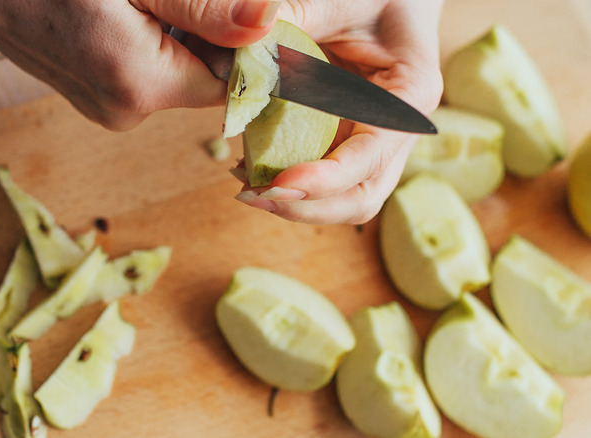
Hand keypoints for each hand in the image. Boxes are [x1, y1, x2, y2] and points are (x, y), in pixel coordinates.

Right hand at [0, 0, 281, 129]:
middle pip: (203, 74)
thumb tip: (270, 22)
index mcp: (137, 84)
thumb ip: (204, 5)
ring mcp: (101, 104)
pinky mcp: (88, 92)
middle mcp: (121, 108)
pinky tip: (117, 7)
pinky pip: (143, 66)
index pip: (231, 80)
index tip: (234, 10)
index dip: (244, 41)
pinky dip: (147, 36)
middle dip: (203, 29)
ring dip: (174, 29)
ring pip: (174, 67)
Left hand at [234, 0, 443, 224]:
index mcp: (408, 95)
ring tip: (246, 186)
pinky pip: (320, 175)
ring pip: (342, 197)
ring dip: (296, 202)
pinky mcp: (346, 140)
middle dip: (310, 207)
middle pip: (363, 195)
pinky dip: (286, 180)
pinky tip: (248, 167)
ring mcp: (371, 140)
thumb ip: (296, 14)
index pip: (372, 157)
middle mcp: (396, 129)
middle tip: (255, 196)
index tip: (279, 182)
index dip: (327, 179)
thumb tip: (248, 30)